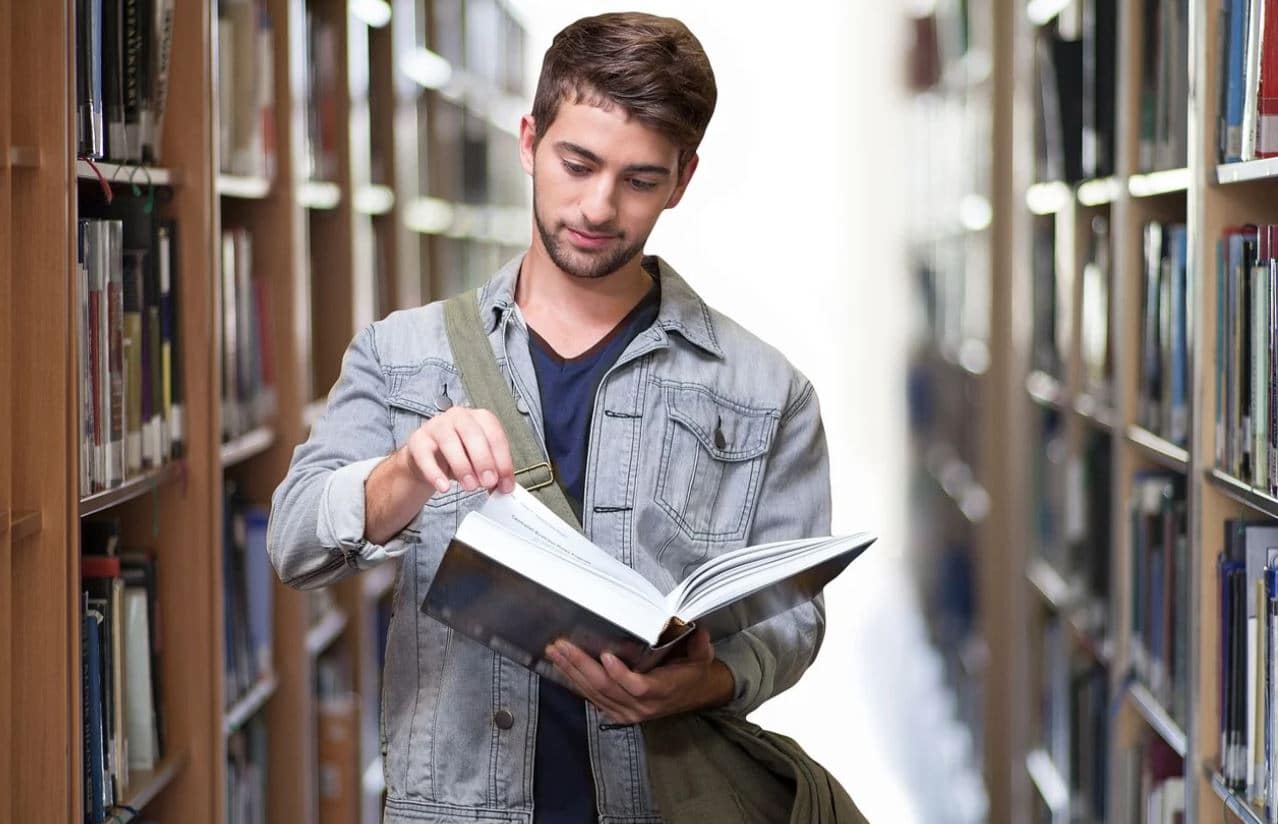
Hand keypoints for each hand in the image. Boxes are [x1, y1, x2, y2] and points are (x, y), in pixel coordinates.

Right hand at [402, 406, 516, 495]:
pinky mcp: (418, 440)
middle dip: (483, 460)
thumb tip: (505, 487)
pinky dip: (435, 473)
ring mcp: (436, 425)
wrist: (428, 459)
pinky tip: (444, 487)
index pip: (495, 435)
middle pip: (473, 434)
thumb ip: (494, 471)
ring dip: (462, 466)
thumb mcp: (480, 462)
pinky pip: (425, 455)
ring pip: (449, 442)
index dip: (503, 461)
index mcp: (480, 418)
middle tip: (488, 482)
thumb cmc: (460, 456)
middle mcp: (459, 416)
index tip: (505, 484)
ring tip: (470, 486)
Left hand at [545, 629, 734, 723]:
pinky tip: (562, 668)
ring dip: (572, 672)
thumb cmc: (694, 672)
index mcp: (663, 691)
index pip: (638, 686)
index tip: (605, 655)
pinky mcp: (618, 713)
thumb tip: (697, 630)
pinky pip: (593, 699)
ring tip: (555, 652)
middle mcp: (642, 706)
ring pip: (595, 694)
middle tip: (562, 646)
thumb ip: (699, 645)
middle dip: (581, 665)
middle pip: (606, 688)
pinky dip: (576, 683)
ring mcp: (628, 712)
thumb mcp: (702, 657)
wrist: (695, 695)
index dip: (620, 674)